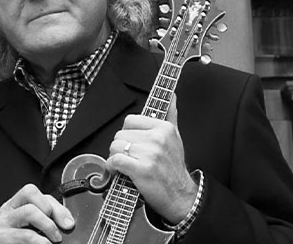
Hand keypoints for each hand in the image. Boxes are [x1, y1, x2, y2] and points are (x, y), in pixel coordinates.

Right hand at [0, 184, 74, 243]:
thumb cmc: (15, 243)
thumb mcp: (30, 228)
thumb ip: (45, 220)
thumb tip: (68, 223)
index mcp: (15, 205)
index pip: (35, 191)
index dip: (55, 205)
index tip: (68, 223)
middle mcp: (8, 210)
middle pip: (31, 193)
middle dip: (51, 211)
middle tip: (58, 231)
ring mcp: (3, 223)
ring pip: (29, 211)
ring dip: (48, 226)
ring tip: (54, 241)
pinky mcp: (1, 238)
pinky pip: (25, 235)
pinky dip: (40, 242)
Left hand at [105, 94, 196, 223]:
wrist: (180, 196)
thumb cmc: (173, 168)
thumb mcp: (176, 138)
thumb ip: (171, 114)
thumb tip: (172, 95)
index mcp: (164, 128)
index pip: (130, 120)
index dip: (127, 133)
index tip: (132, 143)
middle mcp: (158, 138)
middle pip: (120, 134)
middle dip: (120, 147)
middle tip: (129, 157)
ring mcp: (150, 154)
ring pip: (115, 146)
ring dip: (115, 157)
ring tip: (125, 164)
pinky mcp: (142, 169)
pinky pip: (115, 160)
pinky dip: (112, 167)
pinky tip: (119, 171)